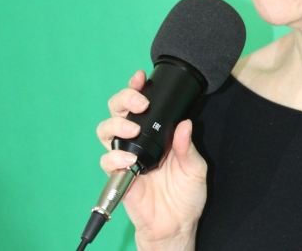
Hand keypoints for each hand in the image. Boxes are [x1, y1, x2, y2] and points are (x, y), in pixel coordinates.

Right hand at [96, 70, 206, 249]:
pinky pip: (107, 161)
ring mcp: (126, 156)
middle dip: (123, 99)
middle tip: (139, 103)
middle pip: (118, 111)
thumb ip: (188, 147)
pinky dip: (114, 157)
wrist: (177, 225)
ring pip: (106, 130)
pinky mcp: (117, 176)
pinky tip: (128, 159)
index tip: (140, 78)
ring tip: (132, 129)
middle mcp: (139, 141)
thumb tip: (185, 124)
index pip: (142, 105)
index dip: (137, 88)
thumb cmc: (186, 196)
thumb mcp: (195, 168)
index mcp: (157, 134)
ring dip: (117, 125)